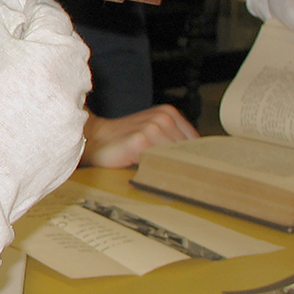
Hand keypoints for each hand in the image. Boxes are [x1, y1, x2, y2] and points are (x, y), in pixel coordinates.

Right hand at [0, 0, 89, 275]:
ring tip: (9, 96)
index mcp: (51, 57)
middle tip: (10, 57)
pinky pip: (63, 122)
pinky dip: (46, 116)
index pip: (53, 18)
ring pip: (66, 89)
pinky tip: (16, 124)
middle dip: (43, 51)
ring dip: (46, 84)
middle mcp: (73, 88)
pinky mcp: (72, 153)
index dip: (32, 14)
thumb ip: (4, 25)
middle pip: (66, 53)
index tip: (14, 19)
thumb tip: (15, 5)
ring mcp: (75, 124)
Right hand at [81, 106, 197, 167]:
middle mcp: (164, 117)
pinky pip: (162, 161)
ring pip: (178, 157)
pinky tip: (152, 175)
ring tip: (163, 178)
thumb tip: (199, 165)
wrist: (94, 139)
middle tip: (178, 180)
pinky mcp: (142, 140)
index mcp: (169, 113)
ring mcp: (153, 127)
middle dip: (185, 166)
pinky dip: (161, 171)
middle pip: (190, 151)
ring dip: (173, 170)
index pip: (197, 142)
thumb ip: (173, 142)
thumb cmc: (124, 142)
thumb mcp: (153, 135)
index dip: (195, 159)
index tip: (192, 173)